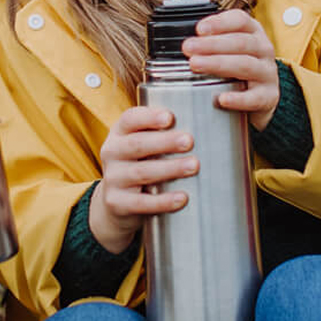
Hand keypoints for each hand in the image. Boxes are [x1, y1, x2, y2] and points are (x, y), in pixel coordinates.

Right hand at [88, 107, 197, 254]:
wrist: (116, 203)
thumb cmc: (140, 164)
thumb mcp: (143, 146)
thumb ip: (163, 134)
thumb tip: (209, 121)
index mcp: (119, 133)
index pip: (130, 119)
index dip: (149, 117)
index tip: (170, 117)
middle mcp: (111, 153)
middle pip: (137, 144)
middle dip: (165, 142)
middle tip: (189, 141)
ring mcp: (113, 179)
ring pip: (142, 172)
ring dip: (169, 169)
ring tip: (193, 166)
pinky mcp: (117, 203)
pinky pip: (142, 203)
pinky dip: (163, 201)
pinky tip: (182, 198)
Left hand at [182, 9, 279, 130]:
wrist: (262, 97)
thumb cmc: (238, 68)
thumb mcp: (229, 49)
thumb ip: (209, 41)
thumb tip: (176, 38)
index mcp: (253, 32)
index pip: (240, 20)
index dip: (219, 22)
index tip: (198, 29)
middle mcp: (263, 49)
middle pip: (240, 42)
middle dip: (212, 44)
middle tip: (187, 48)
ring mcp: (268, 73)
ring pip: (246, 65)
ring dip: (219, 64)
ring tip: (195, 65)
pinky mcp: (268, 97)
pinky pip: (254, 98)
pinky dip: (238, 99)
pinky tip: (221, 99)